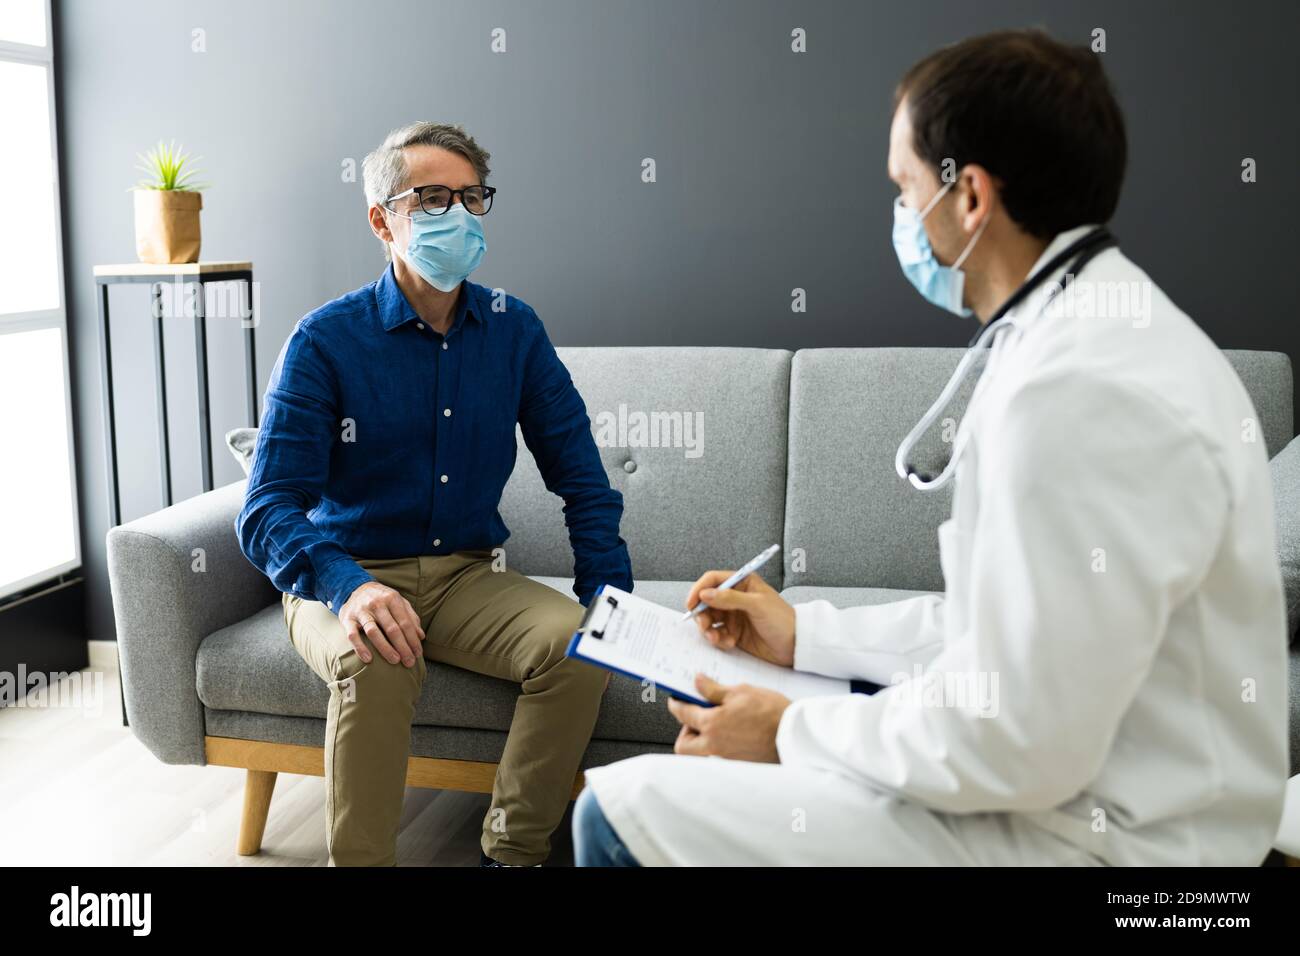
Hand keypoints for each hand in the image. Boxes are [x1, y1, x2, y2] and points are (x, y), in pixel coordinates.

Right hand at [339, 581, 424, 667]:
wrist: (355, 588)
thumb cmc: (382, 599)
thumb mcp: (399, 602)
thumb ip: (411, 617)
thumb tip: (421, 636)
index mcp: (392, 599)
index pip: (405, 622)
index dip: (413, 640)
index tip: (418, 654)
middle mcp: (376, 604)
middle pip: (392, 628)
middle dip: (403, 647)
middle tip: (409, 662)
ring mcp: (361, 612)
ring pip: (373, 632)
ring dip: (385, 648)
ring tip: (395, 661)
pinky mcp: (347, 619)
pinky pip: (352, 635)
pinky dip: (360, 648)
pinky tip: (368, 659)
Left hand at [667, 675, 789, 762]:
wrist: (795, 734)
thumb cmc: (771, 712)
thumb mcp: (740, 691)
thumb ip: (713, 689)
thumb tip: (696, 682)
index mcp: (712, 725)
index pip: (682, 714)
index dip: (676, 704)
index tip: (676, 699)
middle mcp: (714, 745)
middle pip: (684, 746)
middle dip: (684, 731)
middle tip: (695, 716)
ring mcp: (726, 757)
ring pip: (701, 752)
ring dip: (702, 738)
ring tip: (717, 721)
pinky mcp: (738, 763)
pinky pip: (718, 755)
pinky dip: (718, 743)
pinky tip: (732, 730)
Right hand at [684, 570, 795, 666]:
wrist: (796, 646)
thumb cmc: (782, 620)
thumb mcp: (757, 605)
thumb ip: (730, 598)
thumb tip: (705, 593)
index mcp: (742, 583)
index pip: (713, 580)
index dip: (699, 590)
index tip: (691, 603)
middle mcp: (735, 597)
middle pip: (706, 601)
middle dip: (701, 614)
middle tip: (704, 625)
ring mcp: (733, 616)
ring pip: (709, 619)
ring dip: (708, 629)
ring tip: (715, 638)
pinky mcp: (734, 633)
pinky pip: (717, 634)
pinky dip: (718, 640)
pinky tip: (729, 643)